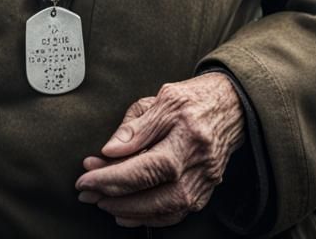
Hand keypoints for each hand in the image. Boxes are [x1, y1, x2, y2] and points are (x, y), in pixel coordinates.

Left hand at [76, 72, 244, 228]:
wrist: (230, 106)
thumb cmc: (193, 98)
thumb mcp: (162, 99)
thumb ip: (136, 127)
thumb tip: (110, 151)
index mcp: (187, 138)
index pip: (144, 169)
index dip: (110, 178)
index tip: (84, 179)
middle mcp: (198, 167)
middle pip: (154, 197)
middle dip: (115, 199)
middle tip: (87, 193)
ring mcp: (204, 184)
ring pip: (164, 211)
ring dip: (129, 211)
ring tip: (102, 201)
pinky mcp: (204, 192)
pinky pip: (175, 214)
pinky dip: (149, 217)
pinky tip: (127, 211)